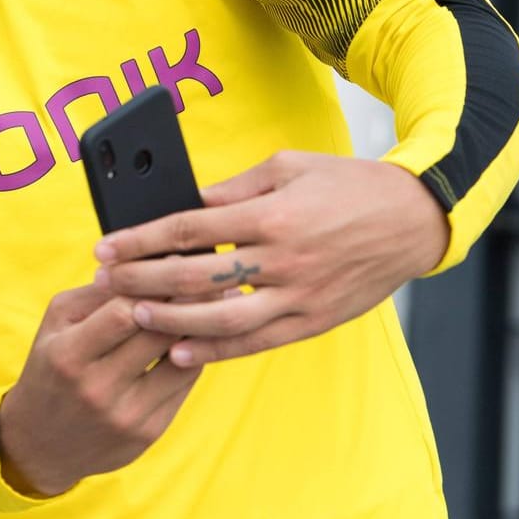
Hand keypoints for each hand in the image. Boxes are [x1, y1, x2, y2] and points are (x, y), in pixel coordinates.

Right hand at [0, 283, 201, 496]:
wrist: (40, 443)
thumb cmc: (50, 368)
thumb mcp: (56, 324)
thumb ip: (96, 294)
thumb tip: (146, 265)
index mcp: (68, 355)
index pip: (121, 314)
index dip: (153, 287)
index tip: (176, 264)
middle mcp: (97, 388)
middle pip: (157, 335)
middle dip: (186, 303)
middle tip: (210, 278)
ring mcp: (125, 415)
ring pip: (180, 361)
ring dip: (200, 330)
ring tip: (215, 305)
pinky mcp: (147, 433)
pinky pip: (183, 386)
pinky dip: (193, 358)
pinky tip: (199, 339)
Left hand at [94, 151, 449, 367]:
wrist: (413, 219)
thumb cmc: (346, 185)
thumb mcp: (287, 167)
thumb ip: (234, 190)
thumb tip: (185, 205)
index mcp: (272, 215)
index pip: (190, 230)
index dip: (141, 240)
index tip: (106, 247)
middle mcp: (283, 259)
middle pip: (196, 277)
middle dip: (141, 280)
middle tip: (105, 282)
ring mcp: (299, 295)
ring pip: (221, 319)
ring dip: (170, 320)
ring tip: (131, 315)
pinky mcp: (313, 321)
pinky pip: (256, 342)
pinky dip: (215, 351)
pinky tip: (179, 351)